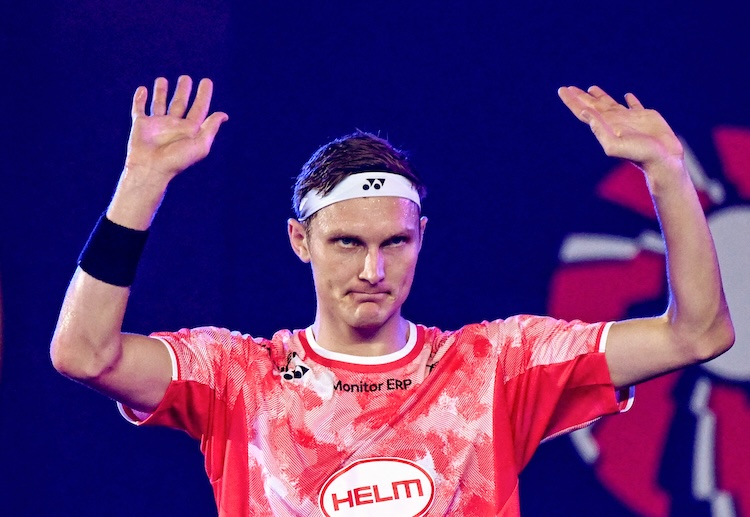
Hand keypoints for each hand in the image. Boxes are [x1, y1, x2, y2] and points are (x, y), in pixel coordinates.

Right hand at [124, 75, 227, 186]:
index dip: (204, 95)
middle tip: (185, 78)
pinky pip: (139, 109)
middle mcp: (174, 125)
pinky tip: (142, 90)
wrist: (151, 168)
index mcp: (189, 130)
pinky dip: (139, 99)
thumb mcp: (200, 144)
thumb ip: (211, 128)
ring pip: (159, 103)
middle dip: (183, 90)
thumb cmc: (177, 160)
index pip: (199, 108)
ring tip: (162, 79)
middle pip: (180, 103)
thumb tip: (224, 115)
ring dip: (161, 92)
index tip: (207, 81)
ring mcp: (157, 124)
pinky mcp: (141, 124)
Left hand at [558, 85, 682, 172]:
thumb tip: (585, 113)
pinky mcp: (646, 117)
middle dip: (580, 97)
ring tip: (590, 88)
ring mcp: (629, 119)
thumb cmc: (640, 155)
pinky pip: (635, 106)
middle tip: (567, 88)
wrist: (663, 160)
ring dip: (600, 96)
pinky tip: (627, 96)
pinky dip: (631, 100)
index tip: (562, 90)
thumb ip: (600, 130)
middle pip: (593, 106)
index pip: (583, 112)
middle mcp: (614, 121)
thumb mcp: (614, 145)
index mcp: (605, 127)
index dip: (572, 102)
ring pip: (611, 104)